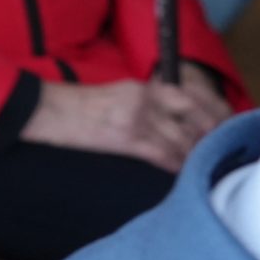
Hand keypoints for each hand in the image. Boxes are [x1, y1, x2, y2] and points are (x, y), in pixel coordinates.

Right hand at [22, 77, 229, 172]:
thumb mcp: (112, 95)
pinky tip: (181, 171)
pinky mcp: (126, 140)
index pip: (186, 98)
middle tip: (213, 149)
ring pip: (180, 139)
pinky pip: (162, 154)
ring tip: (200, 164)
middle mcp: (144, 101)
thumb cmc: (74, 106)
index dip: (206, 114)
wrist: (45, 111)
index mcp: (140, 88)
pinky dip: (176, 164)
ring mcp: (137, 120)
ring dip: (193, 154)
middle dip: (206, 135)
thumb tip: (163, 122)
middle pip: (191, 118)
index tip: (213, 127)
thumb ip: (140, 103)